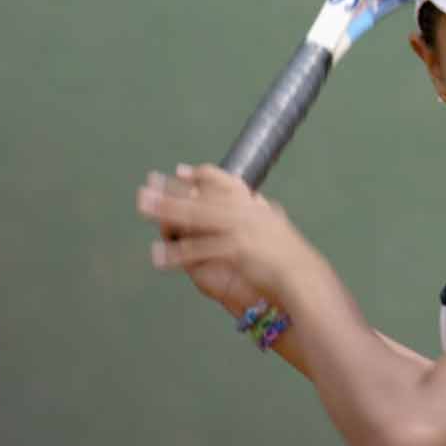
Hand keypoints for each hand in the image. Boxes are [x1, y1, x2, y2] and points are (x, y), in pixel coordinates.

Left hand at [136, 164, 328, 312]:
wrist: (303, 275)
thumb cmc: (291, 257)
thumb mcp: (277, 227)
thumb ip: (264, 213)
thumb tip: (259, 202)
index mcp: (253, 205)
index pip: (224, 181)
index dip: (200, 175)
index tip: (180, 170)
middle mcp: (245, 211)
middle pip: (201, 196)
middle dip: (172, 189)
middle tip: (147, 182)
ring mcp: (240, 229)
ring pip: (195, 216)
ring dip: (165, 209)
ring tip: (142, 206)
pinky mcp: (235, 249)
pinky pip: (199, 250)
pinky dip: (177, 252)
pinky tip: (158, 254)